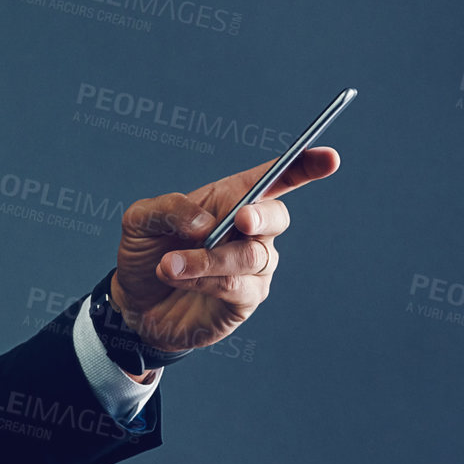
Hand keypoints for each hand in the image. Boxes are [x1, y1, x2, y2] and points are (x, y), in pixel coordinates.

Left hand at [108, 148, 339, 353]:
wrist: (135, 304)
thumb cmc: (145, 253)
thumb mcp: (141, 220)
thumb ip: (169, 208)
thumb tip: (204, 223)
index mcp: (230, 199)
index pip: (275, 178)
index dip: (304, 167)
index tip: (329, 158)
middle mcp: (250, 231)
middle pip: (276, 216)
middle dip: (261, 215)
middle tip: (240, 219)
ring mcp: (252, 267)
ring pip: (250, 256)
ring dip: (209, 259)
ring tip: (169, 265)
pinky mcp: (245, 299)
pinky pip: (236, 286)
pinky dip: (204, 280)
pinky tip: (177, 277)